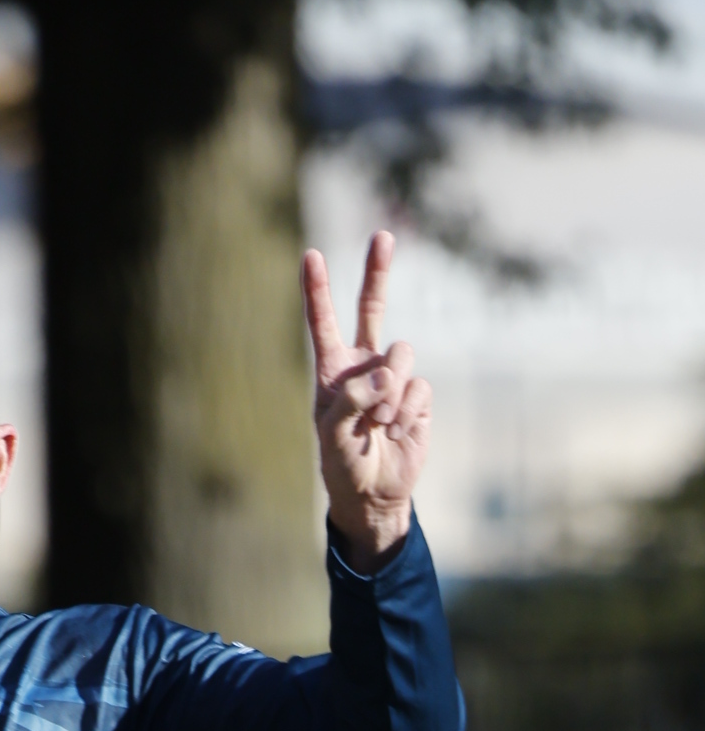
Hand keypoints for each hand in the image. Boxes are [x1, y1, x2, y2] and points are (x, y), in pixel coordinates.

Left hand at [305, 233, 430, 567]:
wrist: (374, 495)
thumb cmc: (342, 466)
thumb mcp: (334, 435)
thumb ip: (353, 399)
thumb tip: (386, 375)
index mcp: (333, 372)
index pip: (324, 323)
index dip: (319, 290)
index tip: (311, 255)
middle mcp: (364, 366)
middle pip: (372, 309)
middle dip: (377, 272)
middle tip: (383, 236)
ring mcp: (393, 378)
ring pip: (402, 354)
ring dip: (391, 391)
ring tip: (379, 422)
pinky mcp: (418, 395)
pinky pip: (419, 387)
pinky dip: (407, 411)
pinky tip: (396, 431)